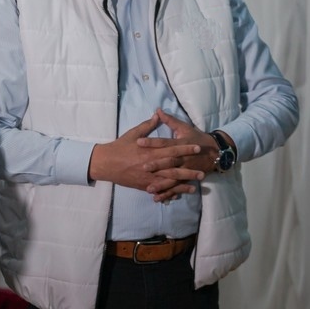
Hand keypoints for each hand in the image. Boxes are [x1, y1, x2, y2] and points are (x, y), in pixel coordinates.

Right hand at [89, 113, 204, 198]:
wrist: (106, 163)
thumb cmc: (119, 147)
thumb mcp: (133, 133)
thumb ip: (147, 125)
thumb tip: (158, 115)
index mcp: (150, 151)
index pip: (172, 149)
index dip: (185, 149)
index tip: (197, 148)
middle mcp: (151, 165)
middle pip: (174, 167)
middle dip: (189, 169)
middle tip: (204, 171)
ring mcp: (148, 176)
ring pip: (170, 180)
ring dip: (184, 182)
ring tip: (196, 184)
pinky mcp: (144, 185)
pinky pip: (160, 188)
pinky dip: (171, 191)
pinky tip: (180, 193)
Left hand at [137, 109, 220, 200]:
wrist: (216, 152)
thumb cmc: (197, 137)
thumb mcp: (184, 127)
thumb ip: (170, 120)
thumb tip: (157, 110)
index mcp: (181, 144)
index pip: (165, 143)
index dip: (152, 142)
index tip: (139, 142)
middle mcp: (183, 158)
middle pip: (169, 162)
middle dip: (157, 165)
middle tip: (143, 167)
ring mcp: (186, 170)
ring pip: (173, 178)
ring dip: (161, 184)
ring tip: (148, 188)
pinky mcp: (188, 179)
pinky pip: (177, 187)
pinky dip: (168, 193)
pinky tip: (157, 198)